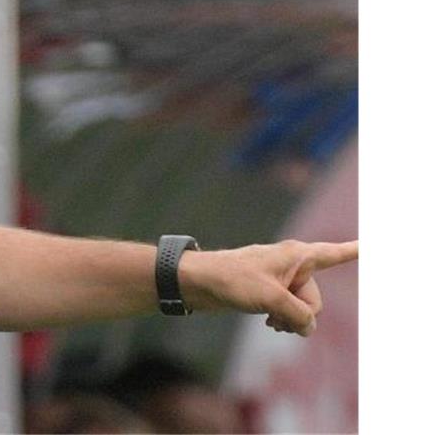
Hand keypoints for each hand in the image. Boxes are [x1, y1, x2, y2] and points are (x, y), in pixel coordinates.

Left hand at [181, 239, 357, 335]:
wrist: (199, 282)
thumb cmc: (232, 280)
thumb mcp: (271, 298)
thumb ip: (298, 314)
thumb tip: (307, 327)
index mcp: (296, 256)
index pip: (333, 254)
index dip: (353, 251)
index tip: (372, 245)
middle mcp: (292, 265)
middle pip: (314, 299)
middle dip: (301, 314)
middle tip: (276, 313)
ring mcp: (280, 279)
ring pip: (302, 309)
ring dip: (290, 320)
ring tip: (270, 321)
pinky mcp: (269, 292)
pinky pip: (289, 311)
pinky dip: (283, 320)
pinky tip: (270, 324)